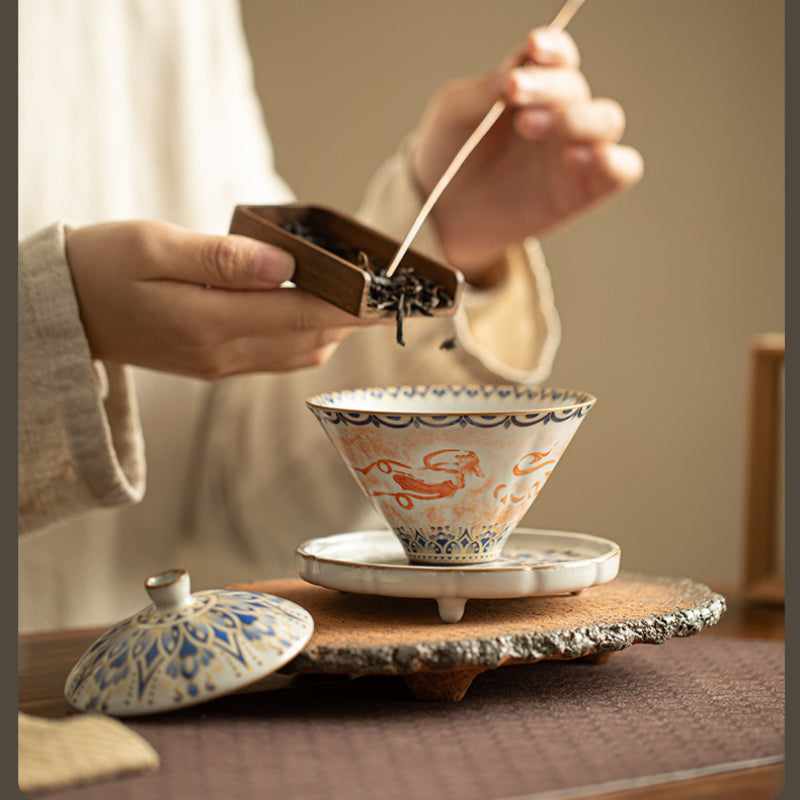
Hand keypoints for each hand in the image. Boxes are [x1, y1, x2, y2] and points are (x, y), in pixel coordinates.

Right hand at [65, 220, 382, 377]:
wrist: (66, 312)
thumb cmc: (102, 267)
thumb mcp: (154, 247)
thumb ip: (220, 258)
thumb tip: (282, 263)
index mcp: (208, 323)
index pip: (301, 315)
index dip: (353, 305)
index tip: (391, 294)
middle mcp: (222, 354)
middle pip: (310, 339)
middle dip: (353, 318)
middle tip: (387, 292)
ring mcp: (221, 365)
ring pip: (299, 354)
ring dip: (333, 329)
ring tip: (360, 297)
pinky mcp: (217, 365)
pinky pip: (278, 357)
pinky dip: (307, 336)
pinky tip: (316, 311)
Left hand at [411, 26, 643, 276]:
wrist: (442, 215)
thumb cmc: (450, 156)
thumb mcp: (456, 113)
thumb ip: (487, 88)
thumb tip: (519, 65)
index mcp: (534, 88)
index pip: (558, 58)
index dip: (552, 49)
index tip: (533, 48)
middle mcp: (560, 116)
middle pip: (576, 88)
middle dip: (548, 87)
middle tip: (512, 92)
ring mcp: (574, 153)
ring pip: (607, 121)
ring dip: (576, 119)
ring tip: (530, 126)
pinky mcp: (582, 192)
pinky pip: (623, 170)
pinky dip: (610, 161)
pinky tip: (574, 159)